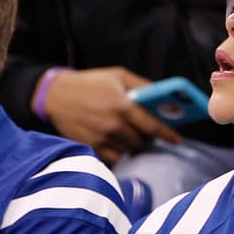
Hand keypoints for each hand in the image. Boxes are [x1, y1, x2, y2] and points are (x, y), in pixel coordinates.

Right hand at [41, 67, 182, 163]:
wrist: (56, 96)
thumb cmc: (91, 83)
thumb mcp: (118, 76)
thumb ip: (142, 86)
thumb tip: (163, 98)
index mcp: (122, 105)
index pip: (152, 126)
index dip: (168, 134)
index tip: (178, 140)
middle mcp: (113, 125)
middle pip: (142, 141)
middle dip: (149, 137)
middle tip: (148, 130)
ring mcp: (101, 139)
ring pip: (129, 150)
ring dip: (135, 144)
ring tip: (131, 132)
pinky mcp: (91, 148)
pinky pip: (114, 158)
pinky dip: (119, 151)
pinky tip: (117, 140)